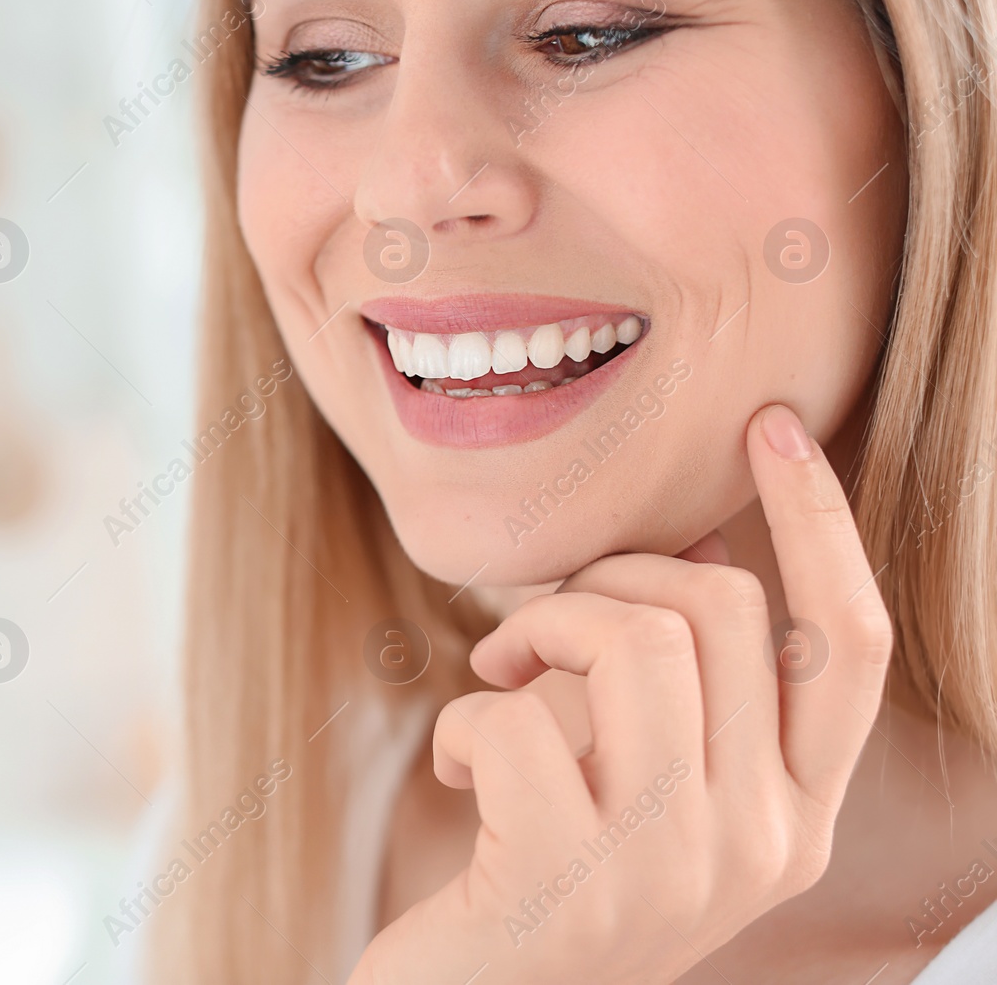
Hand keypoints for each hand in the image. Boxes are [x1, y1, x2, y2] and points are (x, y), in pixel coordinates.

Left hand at [348, 404, 893, 984]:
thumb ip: (692, 686)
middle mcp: (761, 848)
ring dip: (539, 632)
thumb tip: (702, 541)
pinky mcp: (567, 883)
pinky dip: (463, 722)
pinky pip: (513, 721)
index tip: (771, 428)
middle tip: (536, 630)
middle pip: (725, 612)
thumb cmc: (551, 873)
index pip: (852, 647)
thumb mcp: (649, 785)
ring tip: (497, 682)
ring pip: (634, 642)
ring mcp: (671, 871)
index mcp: (796, 820)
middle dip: (608, 580)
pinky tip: (460, 775)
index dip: (822, 525)